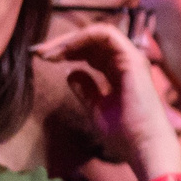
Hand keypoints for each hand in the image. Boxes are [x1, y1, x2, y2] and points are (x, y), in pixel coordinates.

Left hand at [34, 22, 180, 180]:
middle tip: (38, 52)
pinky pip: (105, 35)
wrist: (143, 147)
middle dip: (63, 43)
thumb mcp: (96, 109)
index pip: (92, 52)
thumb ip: (85, 90)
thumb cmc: (124, 135)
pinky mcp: (132, 58)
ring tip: (47, 52)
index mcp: (120, 73)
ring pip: (97, 33)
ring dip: (70, 39)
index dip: (68, 51)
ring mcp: (131, 57)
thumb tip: (71, 73)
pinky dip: (82, 38)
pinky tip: (64, 49)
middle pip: (92, 41)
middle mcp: (127, 61)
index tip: (43, 59)